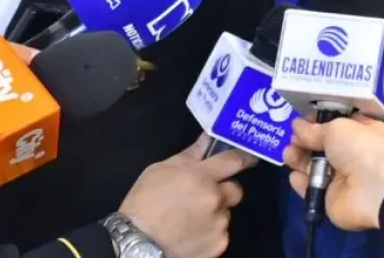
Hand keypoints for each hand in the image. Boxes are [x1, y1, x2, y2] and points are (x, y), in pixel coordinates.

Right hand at [119, 134, 255, 257]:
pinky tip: (192, 234)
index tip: (246, 159)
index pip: (234, 161)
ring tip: (191, 218)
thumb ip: (190, 155)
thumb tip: (206, 139)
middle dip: (224, 191)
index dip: (242, 158)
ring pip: (225, 213)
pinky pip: (221, 234)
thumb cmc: (144, 203)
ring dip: (214, 213)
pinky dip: (210, 233)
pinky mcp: (218, 245)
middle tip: (205, 195)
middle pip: (236, 190)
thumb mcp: (161, 170)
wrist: (137, 242)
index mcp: (202, 176)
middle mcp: (215, 199)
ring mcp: (218, 224)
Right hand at [283, 115, 383, 231]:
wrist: (374, 189)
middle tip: (292, 139)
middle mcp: (352, 155)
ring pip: (313, 167)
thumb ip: (314, 129)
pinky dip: (301, 182)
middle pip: (321, 146)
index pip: (337, 125)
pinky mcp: (330, 199)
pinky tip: (295, 175)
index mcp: (362, 133)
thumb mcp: (337, 128)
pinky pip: (311, 189)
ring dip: (298, 159)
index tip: (302, 121)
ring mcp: (341, 179)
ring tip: (289, 155)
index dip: (318, 122)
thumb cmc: (361, 148)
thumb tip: (298, 126)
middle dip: (304, 141)